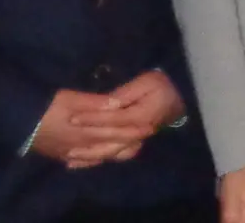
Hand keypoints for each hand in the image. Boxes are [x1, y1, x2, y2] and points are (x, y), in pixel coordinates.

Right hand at [30, 89, 153, 167]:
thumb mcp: (69, 98)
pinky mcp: (60, 155)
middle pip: (110, 145)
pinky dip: (94, 159)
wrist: (16, 122)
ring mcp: (70, 153)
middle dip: (129, 140)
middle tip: (146, 134)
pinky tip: (99, 157)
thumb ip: (95, 103)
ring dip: (115, 151)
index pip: (116, 133)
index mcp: (86, 133)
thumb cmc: (44, 107)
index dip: (133, 130)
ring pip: (98, 155)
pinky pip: (82, 160)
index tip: (150, 124)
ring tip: (130, 145)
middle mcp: (81, 147)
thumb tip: (118, 104)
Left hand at [65, 70, 185, 167]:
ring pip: (111, 153)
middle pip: (109, 140)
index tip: (73, 117)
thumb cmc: (161, 87)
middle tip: (66, 139)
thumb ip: (126, 93)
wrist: (178, 99)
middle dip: (86, 139)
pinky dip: (98, 160)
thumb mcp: (146, 82)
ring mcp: (136, 141)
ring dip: (90, 156)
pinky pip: (115, 156)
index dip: (93, 119)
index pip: (113, 119)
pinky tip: (81, 162)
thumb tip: (108, 103)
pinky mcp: (132, 144)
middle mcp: (138, 133)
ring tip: (70, 157)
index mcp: (141, 117)